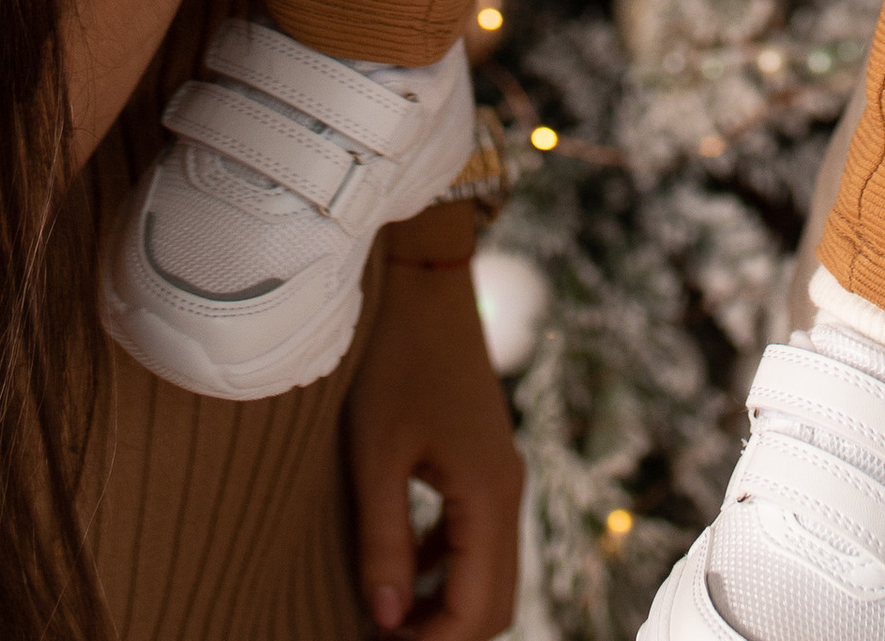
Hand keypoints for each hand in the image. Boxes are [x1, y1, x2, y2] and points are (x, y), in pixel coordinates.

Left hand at [344, 254, 521, 636]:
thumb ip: (384, 540)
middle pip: (493, 601)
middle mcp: (507, 491)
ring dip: (445, 602)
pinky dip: (446, 565)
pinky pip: (477, 537)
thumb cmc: (395, 359)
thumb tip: (385, 621)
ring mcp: (501, 474)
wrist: (424, 279)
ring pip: (488, 572)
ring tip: (386, 613)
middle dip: (445, 632)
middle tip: (384, 638)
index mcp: (488, 496)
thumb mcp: (377, 454)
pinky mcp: (485, 460)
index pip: (477, 610)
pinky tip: (402, 562)